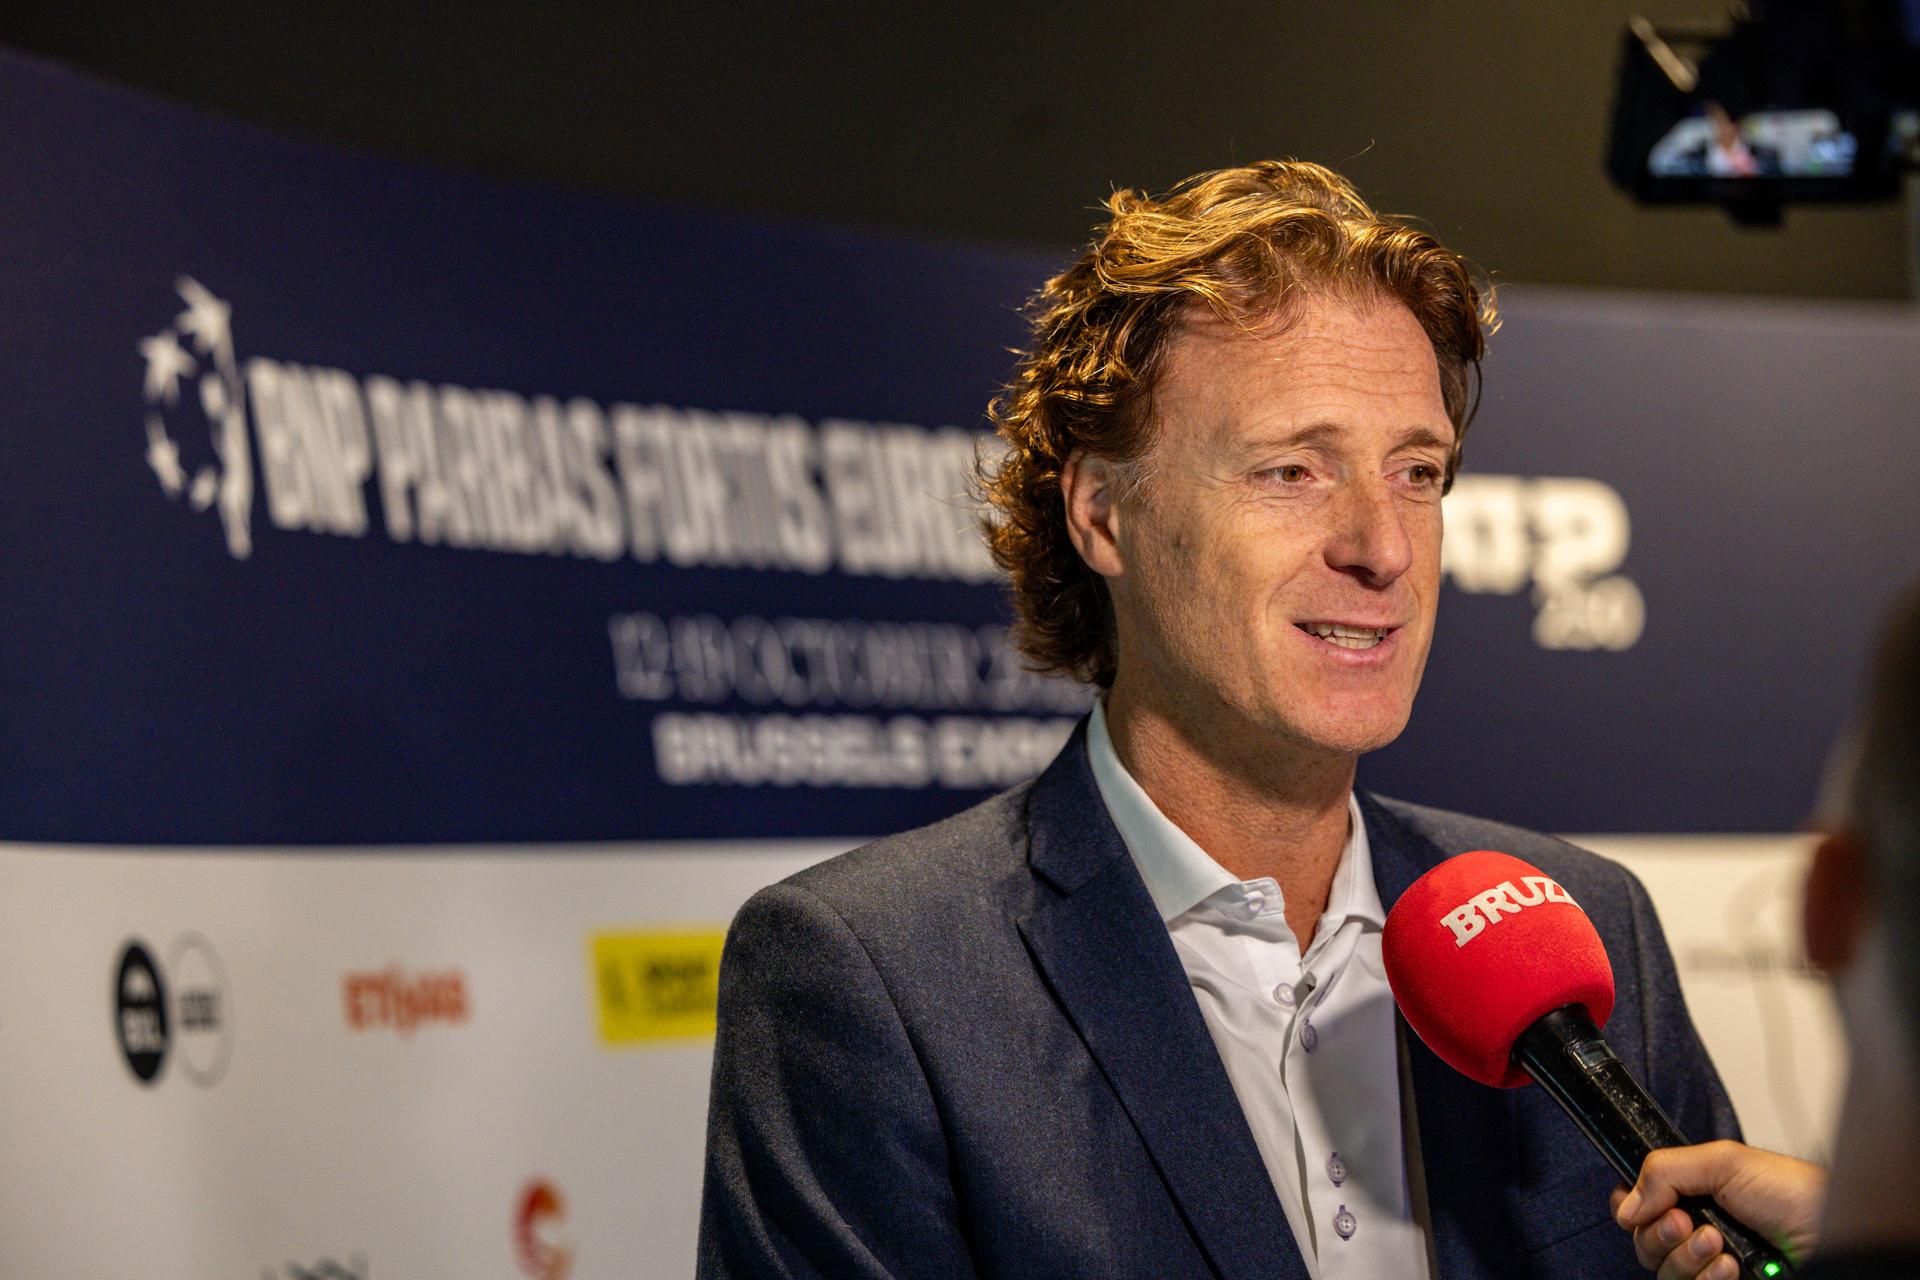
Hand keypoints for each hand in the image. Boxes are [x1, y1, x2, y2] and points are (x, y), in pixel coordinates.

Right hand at [1609, 1141, 1823, 1277]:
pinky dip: (1707, 1279)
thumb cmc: (1796, 1194)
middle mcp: (1696, 1229)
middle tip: (1688, 1222)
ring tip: (1718, 1243)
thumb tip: (1626, 1204)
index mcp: (1693, 1193)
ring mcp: (1711, 1264)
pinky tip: (1732, 1267)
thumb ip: (1665, 1170)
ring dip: (1687, 1257)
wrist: (1833, 1233)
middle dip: (1661, 1232)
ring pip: (1665, 1271)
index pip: (1639, 1203)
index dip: (1632, 1206)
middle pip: (1644, 1241)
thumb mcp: (1725, 1161)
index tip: (1647, 1205)